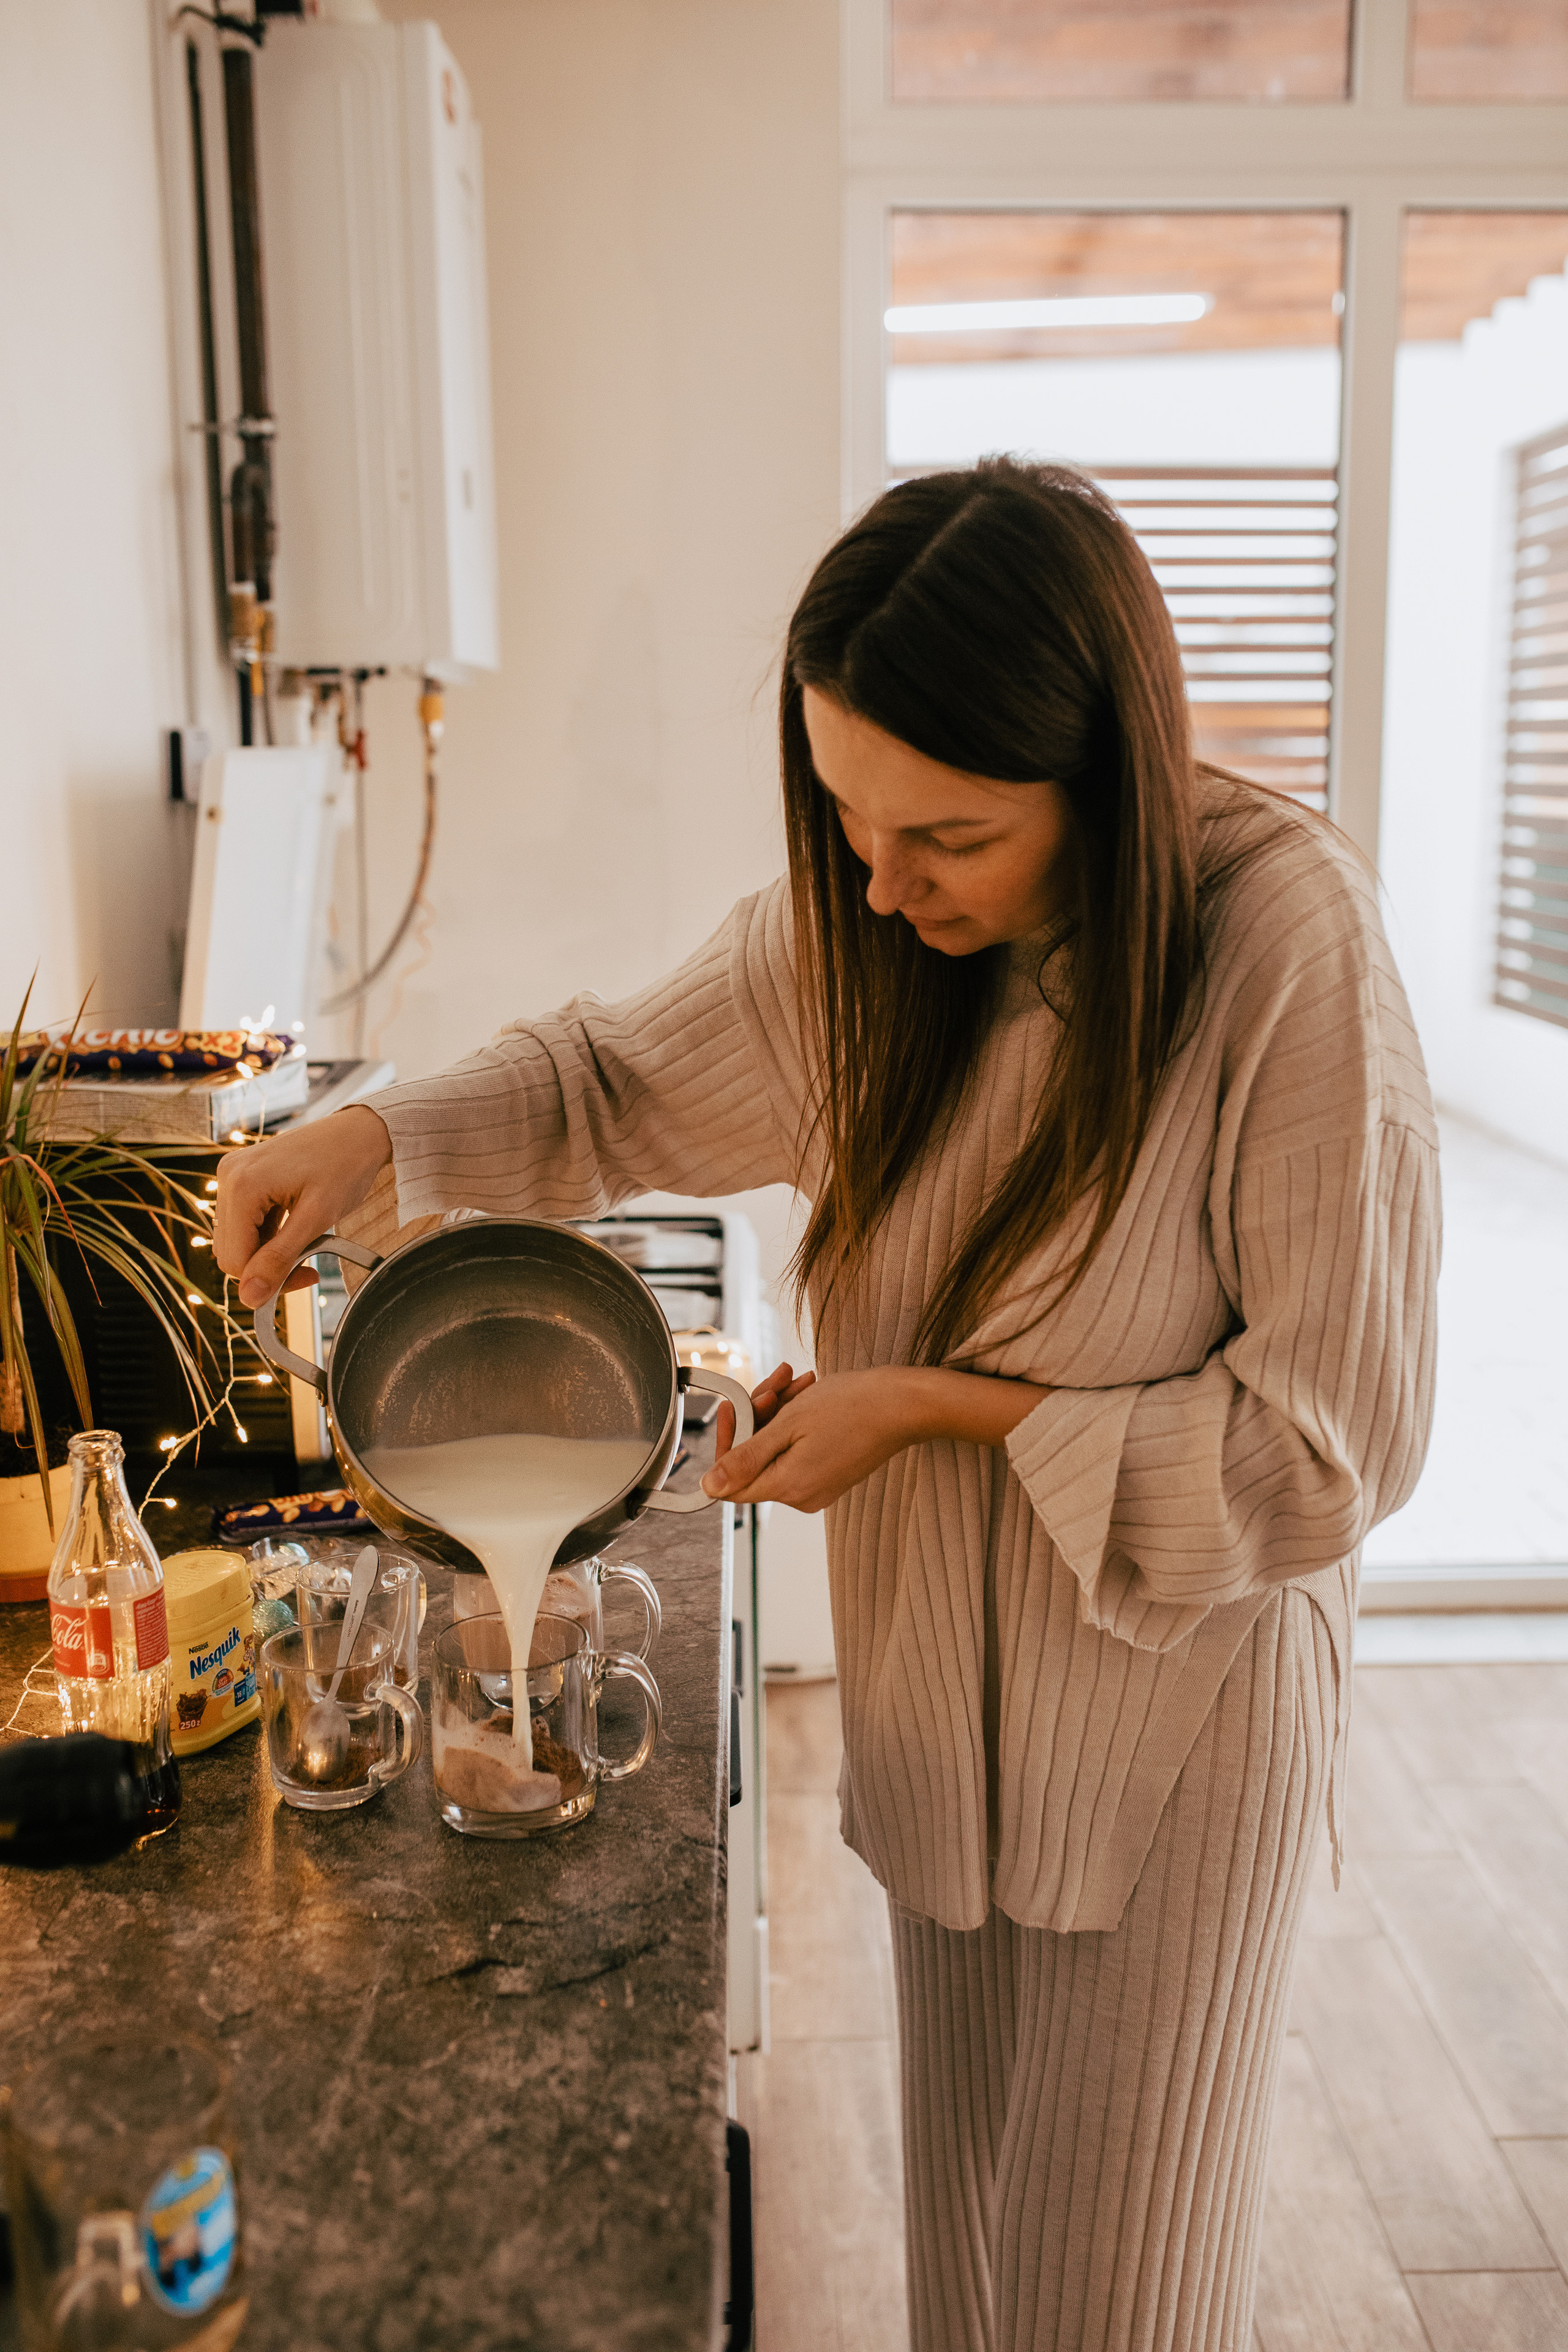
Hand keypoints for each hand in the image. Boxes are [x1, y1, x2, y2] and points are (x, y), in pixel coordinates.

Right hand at [213, 1105, 392, 1306]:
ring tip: (307, 1241)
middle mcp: (228, 1177)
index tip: (307, 1277)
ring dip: (268, 1251)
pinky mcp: (243, 1176)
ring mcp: (233, 1174)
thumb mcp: (316, 1218)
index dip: (267, 1280)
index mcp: (241, 1185)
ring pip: (237, 1239)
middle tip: (309, 1265)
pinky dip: (268, 1234)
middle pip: (231, 1251)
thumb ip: (280, 1259)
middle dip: (267, 1266)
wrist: (360, 1132)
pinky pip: (244, 1221)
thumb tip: (249, 1298)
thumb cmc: (345, 1167)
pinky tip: (296, 1227)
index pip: (233, 1260)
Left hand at [702, 1363, 1052, 1512]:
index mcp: (788, 1487)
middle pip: (754, 1459)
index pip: (731, 1482)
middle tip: (775, 1385)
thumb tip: (709, 1487)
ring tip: (796, 1381)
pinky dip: (796, 1420)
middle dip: (757, 1416)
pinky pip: (796, 1448)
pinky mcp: (830, 1473)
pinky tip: (808, 1392)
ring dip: (779, 1411)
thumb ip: (746, 1457)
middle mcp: (802, 1496)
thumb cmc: (853, 1406)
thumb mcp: (789, 1423)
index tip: (734, 1406)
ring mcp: (817, 1486)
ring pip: (775, 1447)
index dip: (728, 1441)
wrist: (905, 1404)